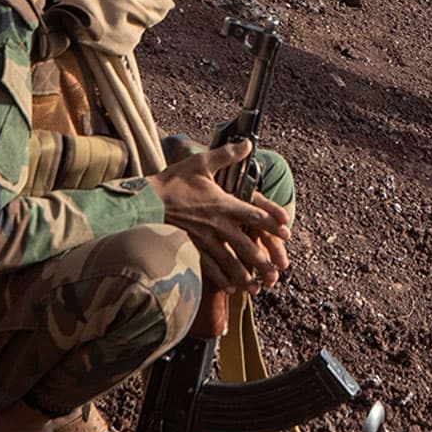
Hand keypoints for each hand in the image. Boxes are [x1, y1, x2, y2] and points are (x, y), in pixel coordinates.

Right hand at [152, 140, 292, 293]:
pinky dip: (221, 280)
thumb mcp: (200, 163)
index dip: (271, 221)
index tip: (286, 231)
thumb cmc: (173, 181)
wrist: (146, 202)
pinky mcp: (191, 248)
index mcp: (223, 203)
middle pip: (245, 245)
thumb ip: (226, 155)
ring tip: (258, 287)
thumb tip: (248, 143)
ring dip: (245, 275)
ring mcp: (204, 239)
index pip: (253, 213)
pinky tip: (231, 288)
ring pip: (229, 261)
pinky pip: (209, 268)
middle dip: (263, 259)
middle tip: (276, 271)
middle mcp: (217, 224)